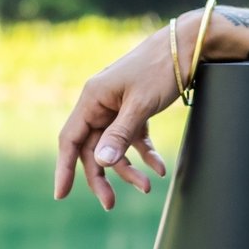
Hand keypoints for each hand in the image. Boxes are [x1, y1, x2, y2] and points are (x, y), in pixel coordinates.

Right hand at [54, 15, 184, 208]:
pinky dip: (145, 155)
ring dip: (128, 169)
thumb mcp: (140, 105)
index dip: (64, 168)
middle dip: (101, 177)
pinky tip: (159, 169)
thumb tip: (100, 162)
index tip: (61, 194)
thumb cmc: (160, 69)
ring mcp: (118, 107)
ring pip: (115, 147)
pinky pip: (134, 139)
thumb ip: (120, 134)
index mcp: (92, 98)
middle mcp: (100, 103)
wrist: (187, 45)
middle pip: (92, 148)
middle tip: (110, 203)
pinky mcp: (136, 109)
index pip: (70, 139)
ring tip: (148, 186)